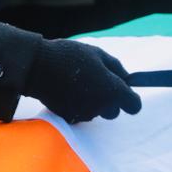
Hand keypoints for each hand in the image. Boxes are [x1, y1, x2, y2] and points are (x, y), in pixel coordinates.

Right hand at [27, 39, 142, 122]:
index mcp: (112, 90)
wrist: (37, 67)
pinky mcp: (70, 118)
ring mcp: (85, 114)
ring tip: (77, 83)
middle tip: (95, 82)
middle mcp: (101, 107)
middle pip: (114, 111)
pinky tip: (67, 90)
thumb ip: (116, 68)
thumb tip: (128, 79)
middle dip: (109, 100)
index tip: (123, 91)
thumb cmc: (70, 57)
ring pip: (96, 112)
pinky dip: (77, 105)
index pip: (134, 105)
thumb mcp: (97, 53)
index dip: (130, 98)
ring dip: (92, 102)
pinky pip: (80, 113)